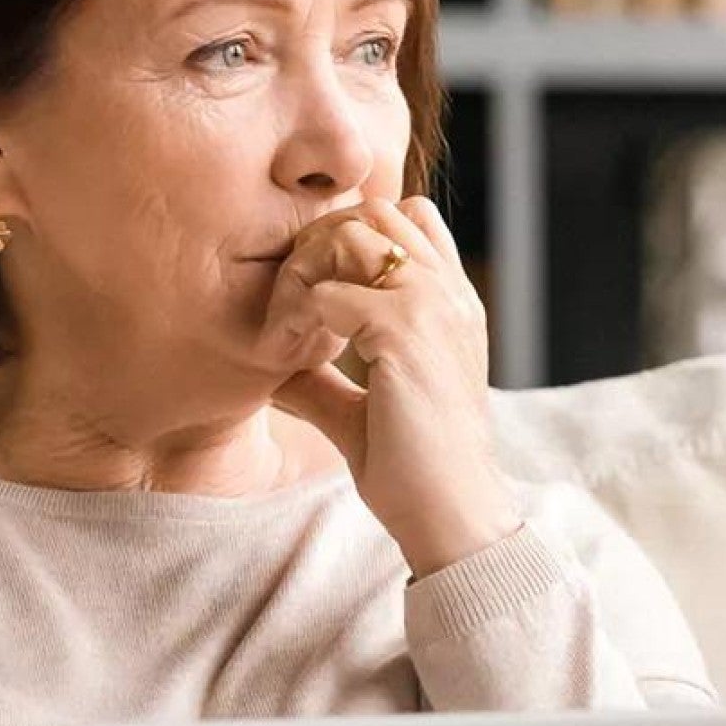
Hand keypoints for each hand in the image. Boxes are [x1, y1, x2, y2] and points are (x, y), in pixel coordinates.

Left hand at [264, 196, 521, 579]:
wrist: (450, 514)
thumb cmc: (414, 471)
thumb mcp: (363, 413)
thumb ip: (324, 382)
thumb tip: (274, 371)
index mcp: (451, 305)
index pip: (407, 219)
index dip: (353, 239)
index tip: (315, 296)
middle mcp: (449, 294)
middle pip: (377, 211)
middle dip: (322, 242)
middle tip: (293, 302)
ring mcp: (432, 307)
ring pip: (353, 235)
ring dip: (308, 271)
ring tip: (288, 326)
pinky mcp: (406, 332)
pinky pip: (329, 293)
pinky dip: (296, 317)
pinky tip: (287, 356)